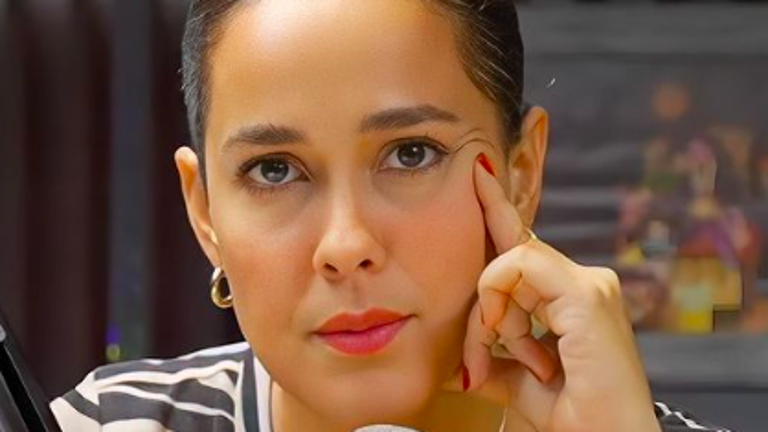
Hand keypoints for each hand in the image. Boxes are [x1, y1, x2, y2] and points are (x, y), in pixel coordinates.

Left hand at [460, 157, 660, 431]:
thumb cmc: (576, 419)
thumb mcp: (521, 384)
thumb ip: (494, 361)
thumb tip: (459, 363)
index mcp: (570, 299)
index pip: (524, 248)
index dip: (498, 212)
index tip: (478, 175)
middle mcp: (583, 283)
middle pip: (508, 260)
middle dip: (482, 305)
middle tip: (477, 352)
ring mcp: (588, 284)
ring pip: (509, 265)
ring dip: (487, 317)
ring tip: (490, 361)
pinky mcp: (586, 294)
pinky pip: (519, 268)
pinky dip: (497, 300)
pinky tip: (500, 333)